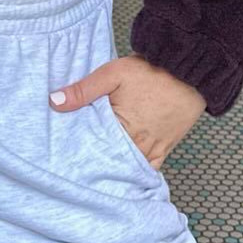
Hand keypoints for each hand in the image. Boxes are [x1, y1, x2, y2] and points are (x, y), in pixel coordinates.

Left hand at [48, 52, 205, 169]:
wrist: (188, 70)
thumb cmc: (150, 71)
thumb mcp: (111, 74)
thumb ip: (83, 90)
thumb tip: (54, 102)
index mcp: (122, 129)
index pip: (95, 149)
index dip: (80, 152)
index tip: (67, 155)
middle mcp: (139, 144)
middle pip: (112, 161)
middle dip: (97, 161)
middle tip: (78, 164)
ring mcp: (154, 148)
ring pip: (130, 166)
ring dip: (116, 166)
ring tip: (97, 168)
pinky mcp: (166, 147)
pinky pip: (150, 167)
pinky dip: (137, 170)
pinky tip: (125, 172)